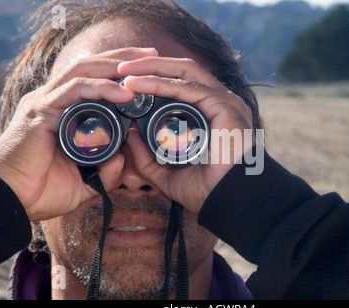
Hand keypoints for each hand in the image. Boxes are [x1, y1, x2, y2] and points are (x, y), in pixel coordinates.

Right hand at [0, 48, 157, 220]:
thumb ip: (106, 173)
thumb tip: (123, 160)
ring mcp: (46, 103)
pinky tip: (123, 92)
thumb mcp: (85, 182)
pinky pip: (73, 92)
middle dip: (124, 58)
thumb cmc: (42, 190)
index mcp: (65, 112)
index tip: (150, 72)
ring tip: (143, 64)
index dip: (121, 73)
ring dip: (115, 66)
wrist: (10, 201)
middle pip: (92, 67)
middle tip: (152, 53)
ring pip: (84, 72)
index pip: (96, 81)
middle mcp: (55, 101)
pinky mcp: (41, 111)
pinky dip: (99, 88)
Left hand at [118, 56, 253, 214]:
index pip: (181, 85)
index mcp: (210, 114)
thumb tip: (130, 135)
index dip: (154, 79)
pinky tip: (138, 84)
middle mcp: (218, 103)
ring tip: (123, 71)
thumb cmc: (206, 189)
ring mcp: (224, 101)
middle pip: (182, 71)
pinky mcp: (224, 104)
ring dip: (152, 68)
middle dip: (149, 65)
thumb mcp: (166, 172)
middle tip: (120, 68)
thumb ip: (147, 157)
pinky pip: (187, 87)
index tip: (125, 83)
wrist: (229, 202)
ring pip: (184, 72)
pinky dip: (160, 83)